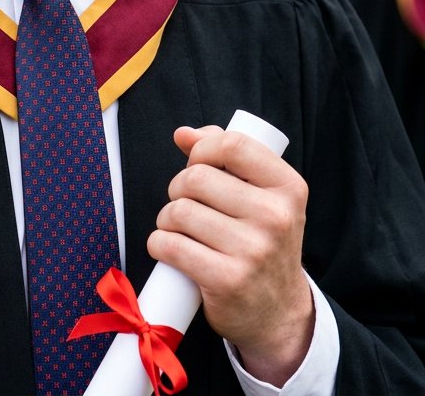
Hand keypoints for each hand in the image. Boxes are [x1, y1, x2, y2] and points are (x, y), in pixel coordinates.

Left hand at [147, 126, 313, 386]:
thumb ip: (226, 156)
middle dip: (179, 187)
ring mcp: (253, 251)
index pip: (233, 144)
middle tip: (186, 204)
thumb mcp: (262, 196)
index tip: (196, 163)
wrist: (279, 313)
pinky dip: (159, 243)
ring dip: (167, 218)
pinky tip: (169, 248)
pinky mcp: (227, 280)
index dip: (202, 148)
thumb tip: (183, 133)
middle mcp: (275, 217)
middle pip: (196, 177)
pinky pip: (171, 245)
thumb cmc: (262, 241)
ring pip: (179, 210)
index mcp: (288, 187)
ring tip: (179, 228)